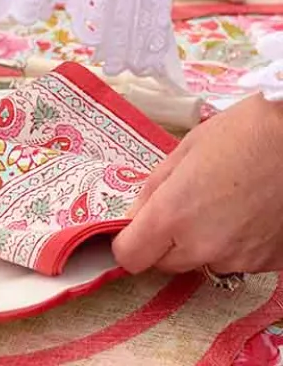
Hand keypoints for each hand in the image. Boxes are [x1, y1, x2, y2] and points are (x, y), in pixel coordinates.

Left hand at [112, 93, 282, 274]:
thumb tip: (134, 217)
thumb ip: (154, 190)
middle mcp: (204, 247)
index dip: (127, 243)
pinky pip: (237, 259)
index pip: (131, 257)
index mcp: (174, 215)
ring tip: (220, 202)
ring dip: (201, 242)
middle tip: (179, 206)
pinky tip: (246, 212)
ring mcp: (240, 259)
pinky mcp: (269, 263)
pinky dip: (234, 243)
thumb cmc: (240, 133)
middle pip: (165, 263)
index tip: (132, 229)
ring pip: (203, 262)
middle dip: (163, 241)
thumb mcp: (184, 151)